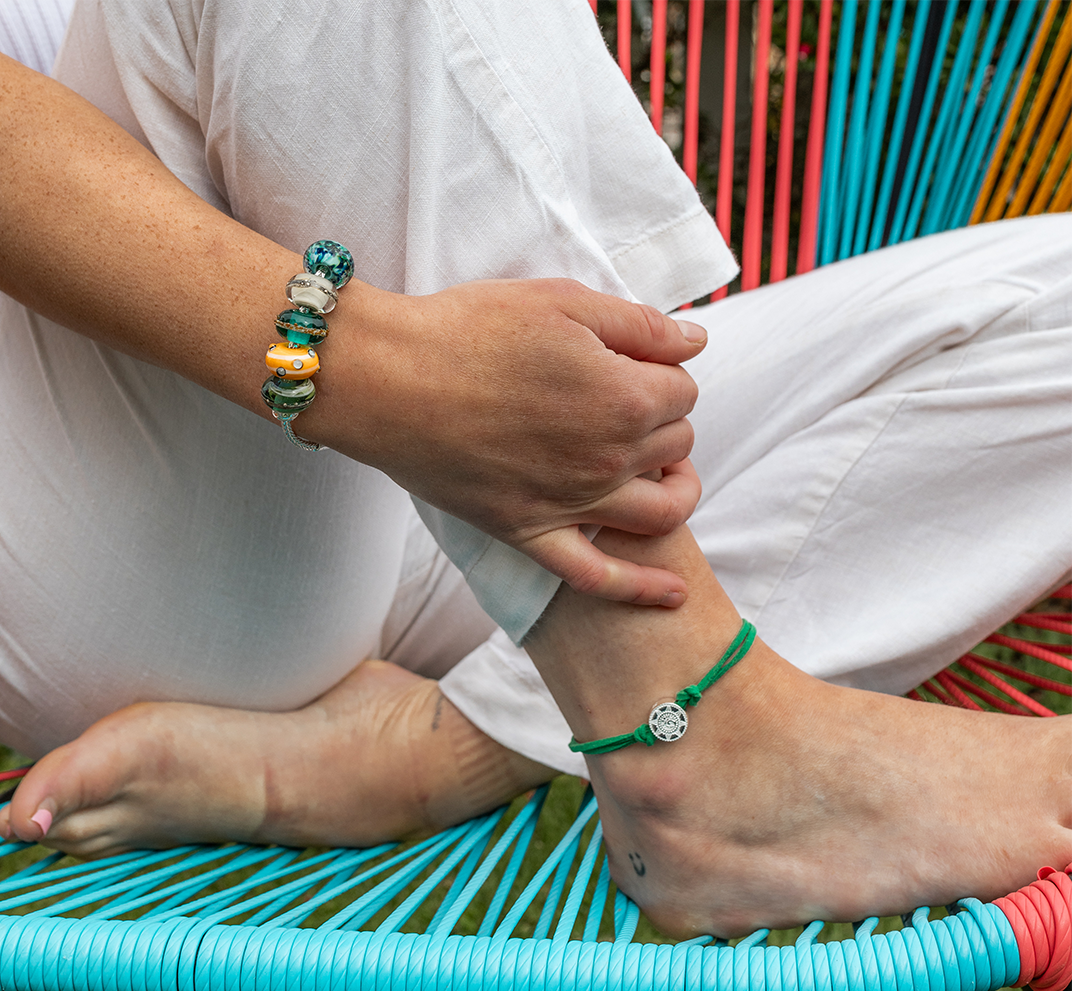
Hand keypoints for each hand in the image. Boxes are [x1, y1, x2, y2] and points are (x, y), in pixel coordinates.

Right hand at [301, 277, 707, 603]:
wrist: (388, 379)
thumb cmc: (469, 331)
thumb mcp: (562, 302)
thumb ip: (640, 324)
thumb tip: (696, 341)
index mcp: (626, 397)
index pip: (683, 390)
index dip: (662, 370)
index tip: (628, 361)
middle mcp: (610, 459)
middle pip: (677, 444)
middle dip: (663, 418)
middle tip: (621, 399)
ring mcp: (573, 505)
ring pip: (663, 512)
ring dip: (676, 489)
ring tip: (662, 473)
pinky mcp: (531, 535)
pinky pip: (598, 578)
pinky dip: (642, 589)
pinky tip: (674, 595)